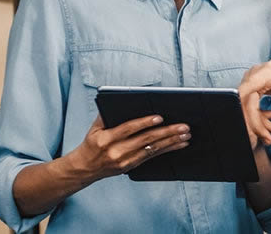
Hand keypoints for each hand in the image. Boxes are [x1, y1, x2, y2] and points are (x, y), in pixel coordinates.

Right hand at [64, 115, 190, 180]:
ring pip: (152, 149)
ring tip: (185, 135)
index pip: (128, 129)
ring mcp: (125, 161)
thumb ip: (106, 115)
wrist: (84, 168)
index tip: (160, 117)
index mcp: (106, 139)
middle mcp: (116, 151)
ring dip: (171, 142)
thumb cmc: (91, 144)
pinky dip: (167, 149)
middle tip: (183, 126)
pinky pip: (152, 156)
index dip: (144, 123)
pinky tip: (179, 144)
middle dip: (167, 132)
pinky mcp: (131, 166)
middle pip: (145, 140)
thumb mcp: (94, 128)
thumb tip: (122, 101)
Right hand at [237, 52, 270, 145]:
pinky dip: (258, 118)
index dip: (243, 107)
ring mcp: (252, 81)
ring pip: (246, 106)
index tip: (245, 125)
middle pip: (245, 101)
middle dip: (254, 123)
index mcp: (268, 72)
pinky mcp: (253, 88)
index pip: (248, 89)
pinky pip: (250, 106)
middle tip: (268, 139)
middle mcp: (255, 75)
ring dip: (257, 123)